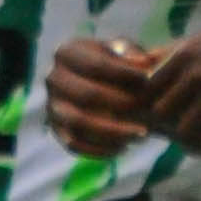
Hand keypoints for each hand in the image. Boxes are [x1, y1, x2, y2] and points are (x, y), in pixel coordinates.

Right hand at [47, 35, 161, 155]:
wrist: (106, 85)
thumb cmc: (118, 65)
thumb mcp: (124, 51)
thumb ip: (132, 54)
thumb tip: (144, 63)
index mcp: (67, 52)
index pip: (95, 65)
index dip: (124, 74)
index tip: (148, 79)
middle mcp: (53, 78)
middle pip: (87, 95)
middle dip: (121, 104)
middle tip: (148, 110)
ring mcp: (52, 105)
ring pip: (79, 122)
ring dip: (113, 131)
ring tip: (142, 134)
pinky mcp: (57, 129)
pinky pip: (74, 144)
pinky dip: (99, 149)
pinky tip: (124, 147)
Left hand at [143, 8, 200, 150]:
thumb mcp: (196, 40)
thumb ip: (165, 54)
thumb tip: (133, 66)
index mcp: (184, 55)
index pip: (148, 89)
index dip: (147, 103)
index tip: (156, 109)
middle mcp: (198, 74)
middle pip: (161, 113)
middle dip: (163, 124)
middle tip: (172, 128)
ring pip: (184, 132)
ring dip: (186, 139)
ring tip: (192, 137)